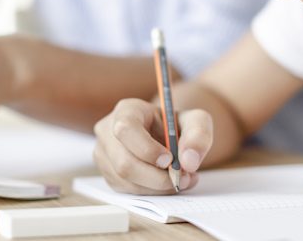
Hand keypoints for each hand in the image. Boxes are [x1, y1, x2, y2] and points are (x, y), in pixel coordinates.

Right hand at [92, 98, 212, 194]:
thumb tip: (188, 162)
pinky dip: (151, 192)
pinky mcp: (109, 174)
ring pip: (125, 180)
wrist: (167, 136)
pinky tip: (167, 182)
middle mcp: (108, 131)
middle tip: (183, 178)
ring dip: (157, 187)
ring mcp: (104, 154)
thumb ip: (198, 135)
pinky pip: (127, 190)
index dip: (147, 149)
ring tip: (181, 179)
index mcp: (127, 110)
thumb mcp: (196, 121)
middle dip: (157, 177)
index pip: (126, 129)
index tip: (170, 160)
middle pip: (124, 162)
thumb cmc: (177, 125)